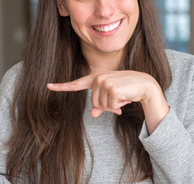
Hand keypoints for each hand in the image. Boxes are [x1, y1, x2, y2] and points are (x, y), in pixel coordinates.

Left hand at [47, 71, 167, 122]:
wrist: (145, 84)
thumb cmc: (127, 90)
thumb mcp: (111, 97)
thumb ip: (100, 105)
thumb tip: (92, 114)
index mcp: (95, 78)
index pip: (76, 84)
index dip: (62, 86)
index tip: (48, 86)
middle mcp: (98, 79)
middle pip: (94, 103)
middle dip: (107, 106)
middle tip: (118, 98)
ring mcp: (104, 83)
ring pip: (102, 106)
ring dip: (113, 106)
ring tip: (122, 96)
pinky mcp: (112, 89)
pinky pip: (111, 106)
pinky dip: (119, 105)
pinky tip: (126, 96)